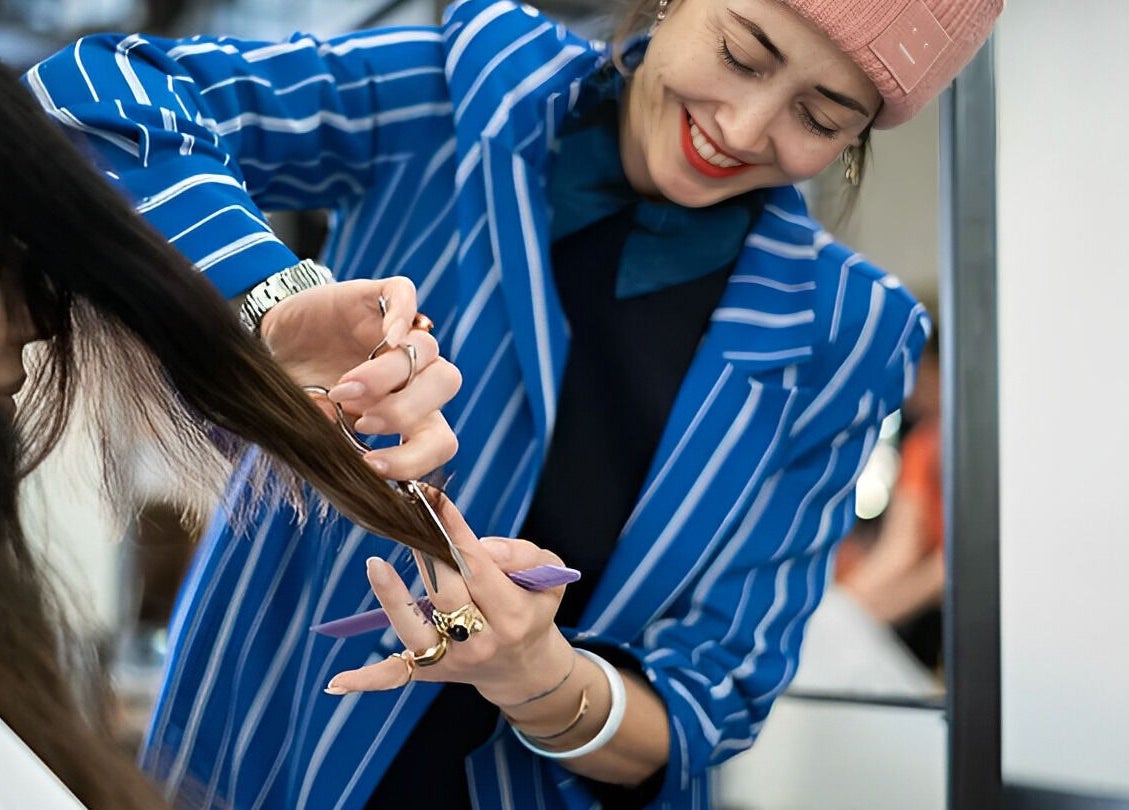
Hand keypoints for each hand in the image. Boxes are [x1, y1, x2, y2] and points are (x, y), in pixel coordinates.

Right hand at [259, 277, 460, 478]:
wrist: (270, 345)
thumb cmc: (300, 393)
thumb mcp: (316, 425)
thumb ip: (335, 442)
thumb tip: (351, 456)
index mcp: (407, 411)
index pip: (440, 438)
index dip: (416, 457)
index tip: (372, 464)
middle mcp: (411, 373)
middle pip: (447, 383)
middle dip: (406, 411)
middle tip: (362, 421)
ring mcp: (396, 333)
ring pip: (426, 347)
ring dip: (389, 374)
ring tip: (344, 390)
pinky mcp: (376, 298)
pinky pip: (405, 295)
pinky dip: (403, 314)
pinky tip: (387, 337)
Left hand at [324, 494, 576, 705]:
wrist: (525, 667)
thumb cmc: (533, 607)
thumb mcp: (549, 576)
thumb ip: (524, 557)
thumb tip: (483, 548)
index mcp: (513, 615)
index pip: (479, 568)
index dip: (456, 532)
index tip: (435, 500)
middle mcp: (482, 641)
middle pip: (447, 593)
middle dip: (427, 552)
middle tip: (407, 516)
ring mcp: (452, 660)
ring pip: (416, 628)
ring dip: (393, 597)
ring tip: (375, 564)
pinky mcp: (429, 672)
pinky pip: (395, 676)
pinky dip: (367, 680)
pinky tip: (336, 681)